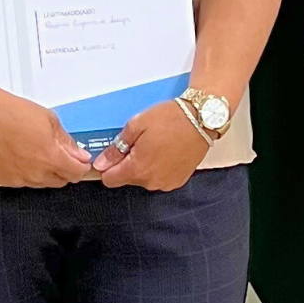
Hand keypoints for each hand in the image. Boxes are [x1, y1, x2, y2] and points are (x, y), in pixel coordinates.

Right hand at [0, 93, 92, 187]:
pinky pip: (24, 182)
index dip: (82, 166)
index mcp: (51, 158)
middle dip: (66, 169)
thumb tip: (77, 152)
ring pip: (43, 183)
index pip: (77, 173)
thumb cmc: (12, 113)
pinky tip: (24, 156)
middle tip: (61, 154)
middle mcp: (36, 173)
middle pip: (62, 180)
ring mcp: (20, 179)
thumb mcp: (49, 119)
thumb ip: (66, 140)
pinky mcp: (6, 180)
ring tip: (38, 151)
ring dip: (47, 172)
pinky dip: (28, 173)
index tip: (81, 160)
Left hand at [93, 100, 208, 191]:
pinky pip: (159, 178)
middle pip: (127, 178)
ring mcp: (166, 183)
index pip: (110, 180)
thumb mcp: (136, 125)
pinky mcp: (178, 181)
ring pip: (144, 178)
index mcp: (138, 169)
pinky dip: (159, 167)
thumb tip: (101, 164)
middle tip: (139, 141)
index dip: (107, 166)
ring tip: (155, 144)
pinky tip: (166, 151)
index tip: (112, 154)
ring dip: (144, 165)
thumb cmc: (170, 119)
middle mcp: (151, 182)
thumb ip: (116, 148)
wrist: (201, 119)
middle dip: (128, 162)